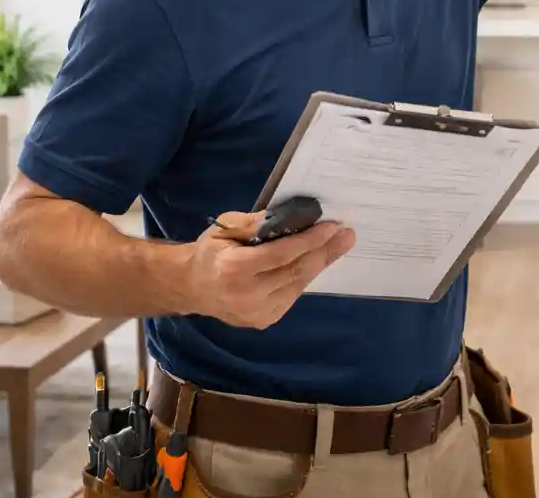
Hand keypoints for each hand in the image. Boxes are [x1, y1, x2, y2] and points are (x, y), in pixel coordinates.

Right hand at [176, 211, 355, 328]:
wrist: (191, 287)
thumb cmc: (210, 252)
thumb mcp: (226, 227)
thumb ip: (258, 223)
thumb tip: (294, 216)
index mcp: (235, 269)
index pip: (283, 254)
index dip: (311, 240)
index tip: (333, 226)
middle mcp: (247, 295)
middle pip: (296, 271)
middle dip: (324, 251)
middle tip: (346, 235)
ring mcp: (256, 312)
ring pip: (298, 284)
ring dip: (319, 264)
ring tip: (337, 245)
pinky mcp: (264, 321)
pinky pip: (292, 295)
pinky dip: (304, 277)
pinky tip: (314, 262)